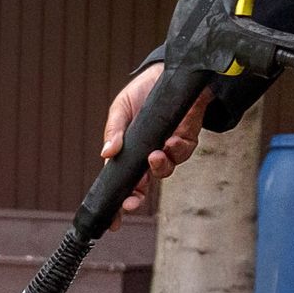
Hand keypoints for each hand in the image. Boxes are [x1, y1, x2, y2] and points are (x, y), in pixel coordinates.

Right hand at [100, 63, 210, 224]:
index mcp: (128, 152)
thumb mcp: (121, 108)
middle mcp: (146, 155)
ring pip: (163, 171)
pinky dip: (177, 150)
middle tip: (131, 202)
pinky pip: (182, 153)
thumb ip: (114, 130)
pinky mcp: (187, 139)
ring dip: (158, 168)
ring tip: (154, 156)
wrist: (172, 71)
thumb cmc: (143, 90)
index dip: (115, 204)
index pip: (119, 182)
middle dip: (136, 198)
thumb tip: (107, 153)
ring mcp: (167, 149)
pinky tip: (171, 141)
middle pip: (141, 186)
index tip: (112, 221)